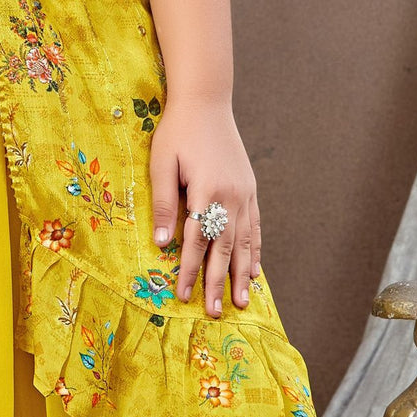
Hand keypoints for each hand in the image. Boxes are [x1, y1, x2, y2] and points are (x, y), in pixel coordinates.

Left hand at [148, 95, 260, 318]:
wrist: (206, 102)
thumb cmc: (177, 132)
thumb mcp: (162, 163)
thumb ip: (163, 204)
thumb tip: (161, 245)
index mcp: (207, 190)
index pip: (197, 241)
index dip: (190, 270)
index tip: (184, 295)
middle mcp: (231, 196)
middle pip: (224, 248)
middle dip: (218, 282)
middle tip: (214, 313)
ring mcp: (245, 193)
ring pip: (245, 242)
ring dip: (241, 274)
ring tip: (241, 302)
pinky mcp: (250, 189)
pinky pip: (255, 227)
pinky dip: (255, 251)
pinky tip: (254, 271)